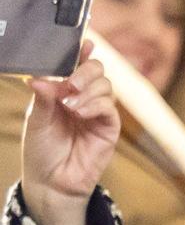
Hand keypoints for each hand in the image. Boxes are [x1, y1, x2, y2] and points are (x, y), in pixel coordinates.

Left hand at [21, 42, 119, 224]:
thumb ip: (43, 96)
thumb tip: (42, 77)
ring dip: (88, 90)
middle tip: (70, 82)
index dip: (80, 52)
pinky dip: (95, 105)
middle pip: (96, 71)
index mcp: (63, 91)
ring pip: (105, 86)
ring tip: (70, 105)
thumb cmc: (41, 150)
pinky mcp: (108, 129)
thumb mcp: (36, 118)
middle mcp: (82, 98)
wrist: (51, 182)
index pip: (75, 65)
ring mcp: (97, 113)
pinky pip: (109, 108)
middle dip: (85, 70)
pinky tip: (80, 112)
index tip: (82, 42)